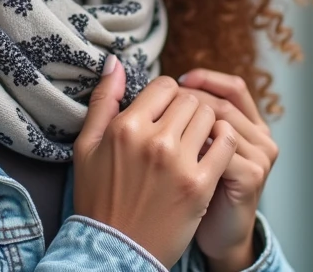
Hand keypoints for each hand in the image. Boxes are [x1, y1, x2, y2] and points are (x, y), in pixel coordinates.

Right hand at [72, 56, 238, 268]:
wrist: (115, 249)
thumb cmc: (98, 198)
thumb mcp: (87, 146)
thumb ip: (103, 101)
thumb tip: (115, 63)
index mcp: (126, 128)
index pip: (164, 86)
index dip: (165, 96)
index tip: (162, 112)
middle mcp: (154, 141)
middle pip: (189, 100)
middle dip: (186, 108)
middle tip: (178, 127)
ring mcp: (179, 164)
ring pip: (209, 117)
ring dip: (205, 124)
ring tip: (193, 140)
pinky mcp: (200, 185)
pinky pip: (225, 144)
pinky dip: (223, 142)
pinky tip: (211, 151)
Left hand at [177, 69, 278, 270]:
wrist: (216, 234)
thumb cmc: (201, 189)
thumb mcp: (200, 147)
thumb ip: (195, 117)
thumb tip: (168, 83)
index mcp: (252, 124)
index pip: (234, 87)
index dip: (206, 79)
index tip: (177, 80)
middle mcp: (262, 136)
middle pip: (223, 102)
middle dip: (188, 101)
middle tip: (160, 106)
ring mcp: (260, 156)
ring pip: (221, 122)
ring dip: (188, 126)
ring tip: (163, 131)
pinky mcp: (252, 175)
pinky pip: (221, 149)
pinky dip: (196, 149)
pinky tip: (177, 155)